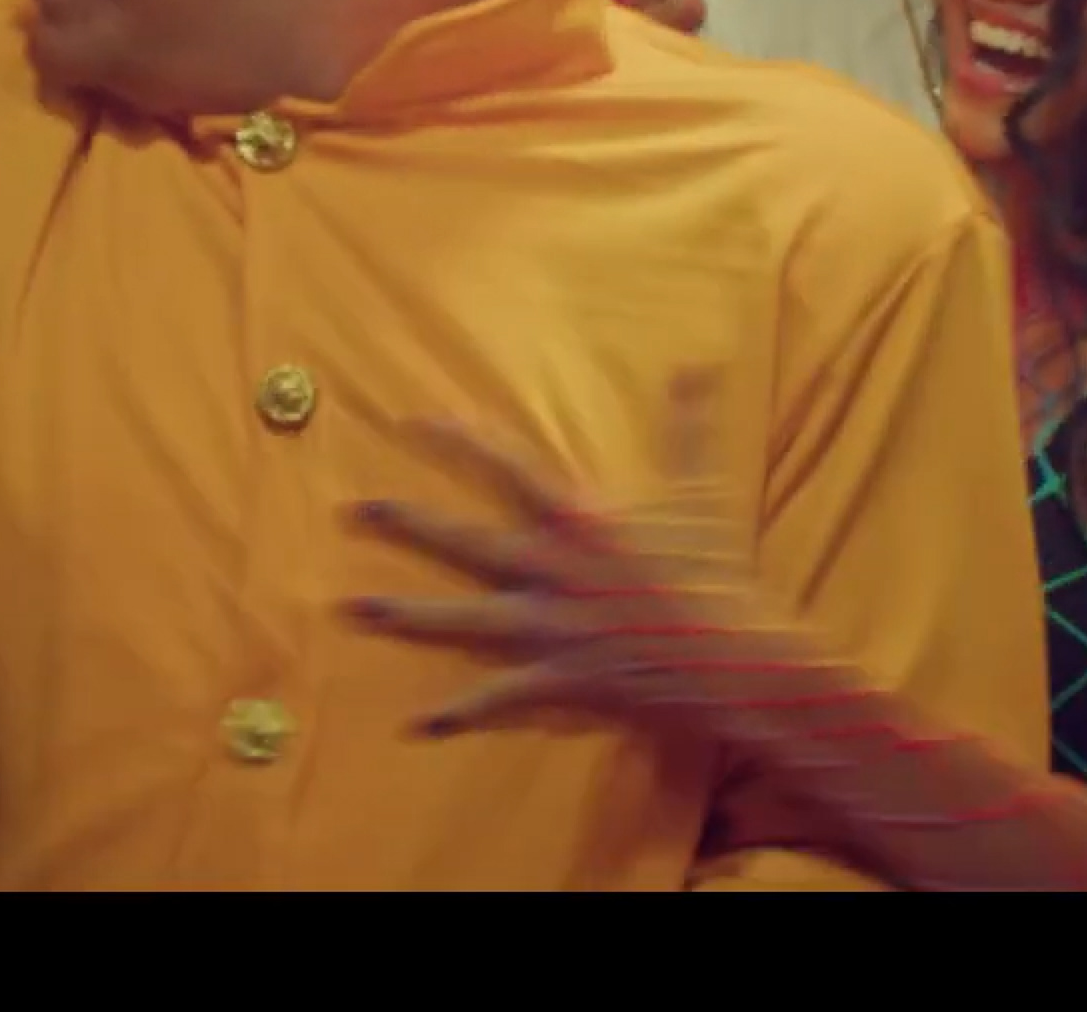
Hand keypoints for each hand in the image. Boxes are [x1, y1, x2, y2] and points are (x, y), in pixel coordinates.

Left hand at [343, 371, 787, 744]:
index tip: (413, 421)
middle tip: (351, 510)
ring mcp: (549, 627)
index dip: (458, 440)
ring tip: (351, 607)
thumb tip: (699, 363)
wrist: (734, 661)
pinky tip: (417, 723)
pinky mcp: (558, 678)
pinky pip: (497, 699)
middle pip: (463, 540)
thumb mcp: (703, 493)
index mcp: (581, 519)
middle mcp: (552, 569)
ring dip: (404, 614)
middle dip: (405, 523)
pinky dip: (457, 713)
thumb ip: (688, 426)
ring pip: (461, 618)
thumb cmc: (716, 575)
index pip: (507, 466)